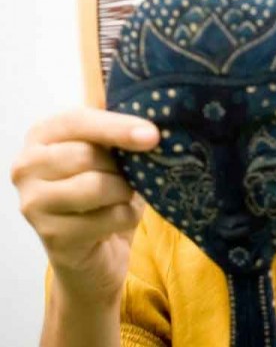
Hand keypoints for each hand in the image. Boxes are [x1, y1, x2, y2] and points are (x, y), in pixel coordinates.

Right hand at [9, 108, 158, 304]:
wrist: (94, 250)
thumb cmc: (104, 187)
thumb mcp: (110, 152)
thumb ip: (119, 131)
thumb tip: (149, 129)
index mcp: (42, 135)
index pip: (77, 121)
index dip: (117, 127)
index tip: (153, 135)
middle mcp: (26, 166)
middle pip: (87, 155)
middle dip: (121, 167)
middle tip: (127, 176)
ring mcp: (33, 203)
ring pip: (96, 186)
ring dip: (124, 192)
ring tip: (122, 196)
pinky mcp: (51, 235)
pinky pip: (107, 217)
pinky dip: (126, 217)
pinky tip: (117, 220)